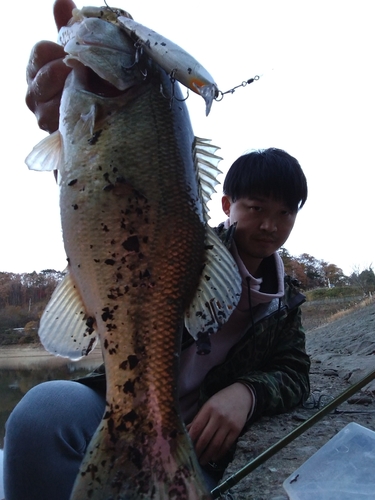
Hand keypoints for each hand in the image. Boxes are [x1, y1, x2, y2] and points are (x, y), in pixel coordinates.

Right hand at [25, 0, 75, 132]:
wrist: (103, 123)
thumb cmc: (88, 84)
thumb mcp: (80, 54)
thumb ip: (68, 29)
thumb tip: (61, 0)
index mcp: (38, 68)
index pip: (41, 51)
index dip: (61, 49)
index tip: (79, 54)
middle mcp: (34, 92)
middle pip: (43, 75)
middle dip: (68, 72)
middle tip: (87, 72)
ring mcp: (42, 115)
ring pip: (49, 100)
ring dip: (71, 93)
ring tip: (88, 90)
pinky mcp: (52, 133)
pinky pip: (59, 120)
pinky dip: (72, 113)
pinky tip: (87, 108)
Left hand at [187, 383, 252, 464]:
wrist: (241, 396)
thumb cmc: (220, 401)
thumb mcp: (207, 405)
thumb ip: (198, 418)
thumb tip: (185, 432)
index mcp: (208, 408)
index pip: (197, 427)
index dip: (191, 439)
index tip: (186, 447)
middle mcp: (218, 416)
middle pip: (205, 437)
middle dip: (198, 450)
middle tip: (194, 458)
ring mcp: (228, 424)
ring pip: (216, 444)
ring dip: (208, 455)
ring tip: (203, 461)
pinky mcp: (237, 430)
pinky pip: (227, 445)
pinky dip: (220, 453)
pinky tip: (214, 457)